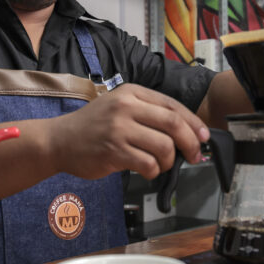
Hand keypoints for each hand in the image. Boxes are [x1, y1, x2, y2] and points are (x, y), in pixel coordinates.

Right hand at [50, 84, 209, 180]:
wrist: (59, 140)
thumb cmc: (92, 126)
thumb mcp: (119, 106)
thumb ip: (148, 113)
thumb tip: (186, 132)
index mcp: (131, 92)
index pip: (172, 106)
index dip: (193, 123)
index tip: (204, 136)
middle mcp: (126, 107)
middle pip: (173, 124)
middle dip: (190, 142)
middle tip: (194, 155)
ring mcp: (119, 129)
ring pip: (164, 146)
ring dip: (168, 160)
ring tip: (159, 163)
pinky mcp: (114, 151)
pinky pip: (148, 164)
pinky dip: (153, 171)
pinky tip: (146, 170)